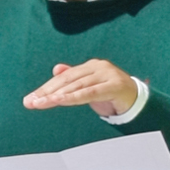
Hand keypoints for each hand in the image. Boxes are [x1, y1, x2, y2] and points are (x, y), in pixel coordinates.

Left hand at [22, 60, 138, 116]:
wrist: (138, 100)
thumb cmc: (112, 94)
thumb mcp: (90, 88)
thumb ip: (75, 80)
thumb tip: (56, 69)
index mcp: (90, 66)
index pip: (63, 77)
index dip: (46, 88)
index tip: (31, 98)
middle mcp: (97, 67)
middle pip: (67, 80)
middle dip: (46, 92)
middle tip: (31, 102)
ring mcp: (106, 75)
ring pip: (77, 86)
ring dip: (57, 96)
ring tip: (41, 103)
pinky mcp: (114, 86)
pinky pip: (90, 93)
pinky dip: (73, 97)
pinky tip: (60, 100)